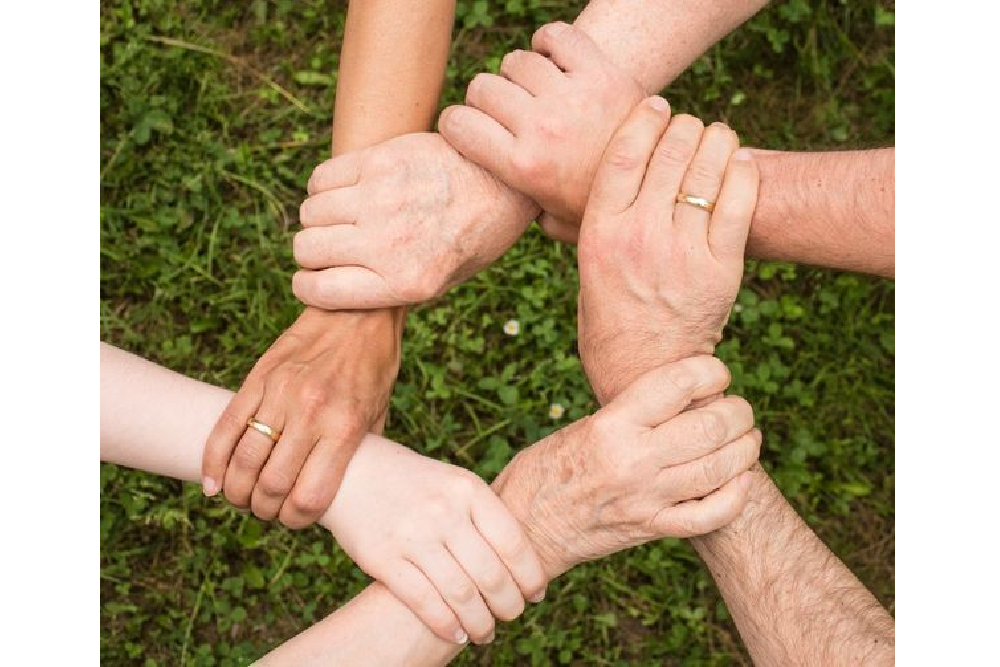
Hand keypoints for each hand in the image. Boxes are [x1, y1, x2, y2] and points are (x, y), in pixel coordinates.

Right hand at [201, 307, 402, 527]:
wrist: (358, 311)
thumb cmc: (374, 367)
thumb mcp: (379, 413)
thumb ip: (359, 453)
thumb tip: (344, 492)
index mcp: (345, 427)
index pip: (309, 497)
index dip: (296, 521)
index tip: (295, 520)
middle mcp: (311, 413)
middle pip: (271, 485)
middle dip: (265, 510)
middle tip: (267, 511)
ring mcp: (280, 394)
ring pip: (243, 460)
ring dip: (237, 491)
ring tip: (242, 498)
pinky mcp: (258, 378)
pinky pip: (226, 427)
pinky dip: (213, 461)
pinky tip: (213, 482)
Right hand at [291, 133, 539, 309]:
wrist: (505, 182)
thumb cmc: (473, 237)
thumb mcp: (442, 282)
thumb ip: (391, 289)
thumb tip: (335, 290)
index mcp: (405, 283)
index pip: (319, 291)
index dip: (308, 286)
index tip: (313, 279)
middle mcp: (389, 243)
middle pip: (307, 249)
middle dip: (311, 252)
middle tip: (331, 247)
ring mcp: (382, 199)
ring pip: (310, 212)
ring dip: (319, 218)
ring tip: (343, 217)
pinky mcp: (380, 161)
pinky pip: (321, 178)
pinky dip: (324, 187)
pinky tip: (347, 191)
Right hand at [326, 437, 546, 644]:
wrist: (351, 470)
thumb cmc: (414, 482)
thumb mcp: (453, 483)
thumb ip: (483, 515)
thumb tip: (521, 563)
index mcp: (468, 489)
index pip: (513, 543)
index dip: (530, 576)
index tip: (536, 594)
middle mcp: (444, 511)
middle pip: (491, 575)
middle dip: (509, 605)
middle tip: (512, 616)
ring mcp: (413, 536)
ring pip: (461, 595)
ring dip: (481, 623)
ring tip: (486, 633)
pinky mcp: (383, 558)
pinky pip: (424, 602)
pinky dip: (446, 625)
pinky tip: (457, 634)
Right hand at [438, 22, 644, 239]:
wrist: (662, 182)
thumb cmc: (603, 206)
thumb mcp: (557, 223)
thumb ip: (523, 213)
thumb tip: (497, 209)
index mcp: (523, 167)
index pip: (457, 124)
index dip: (456, 124)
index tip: (467, 129)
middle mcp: (542, 128)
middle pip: (483, 87)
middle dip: (486, 99)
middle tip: (505, 112)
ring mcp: (571, 97)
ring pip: (516, 61)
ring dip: (519, 74)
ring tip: (534, 91)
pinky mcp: (600, 72)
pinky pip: (556, 36)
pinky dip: (548, 42)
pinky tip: (554, 61)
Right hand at [492, 356, 759, 577]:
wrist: (524, 528)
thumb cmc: (546, 469)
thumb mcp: (582, 427)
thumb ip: (630, 414)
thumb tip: (683, 396)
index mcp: (611, 425)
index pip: (678, 383)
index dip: (711, 371)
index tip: (717, 373)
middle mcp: (632, 460)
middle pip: (711, 425)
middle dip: (738, 412)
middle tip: (739, 409)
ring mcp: (646, 498)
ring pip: (720, 468)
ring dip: (745, 448)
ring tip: (747, 438)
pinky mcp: (651, 529)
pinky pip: (710, 515)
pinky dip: (736, 496)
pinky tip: (740, 480)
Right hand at [577, 98, 758, 402]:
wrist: (645, 371)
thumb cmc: (609, 317)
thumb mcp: (585, 267)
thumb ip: (589, 223)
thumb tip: (582, 180)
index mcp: (600, 233)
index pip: (624, 153)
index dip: (644, 118)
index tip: (656, 103)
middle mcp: (640, 236)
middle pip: (670, 152)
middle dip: (684, 126)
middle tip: (689, 125)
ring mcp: (683, 251)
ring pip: (707, 169)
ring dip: (716, 140)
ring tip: (717, 137)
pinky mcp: (720, 268)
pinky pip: (739, 201)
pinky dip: (743, 171)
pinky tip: (739, 162)